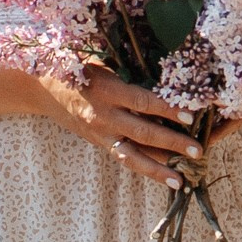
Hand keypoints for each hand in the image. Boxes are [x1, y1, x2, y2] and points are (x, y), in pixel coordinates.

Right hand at [45, 65, 202, 188]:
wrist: (43, 88)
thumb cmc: (78, 68)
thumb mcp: (104, 63)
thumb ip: (131, 72)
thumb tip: (169, 77)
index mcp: (107, 90)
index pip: (143, 102)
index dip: (167, 109)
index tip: (190, 116)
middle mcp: (104, 115)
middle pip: (143, 132)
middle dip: (172, 142)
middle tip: (197, 150)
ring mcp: (101, 133)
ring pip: (134, 155)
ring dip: (160, 168)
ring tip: (183, 178)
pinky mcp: (99, 144)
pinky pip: (125, 159)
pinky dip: (146, 168)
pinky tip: (165, 177)